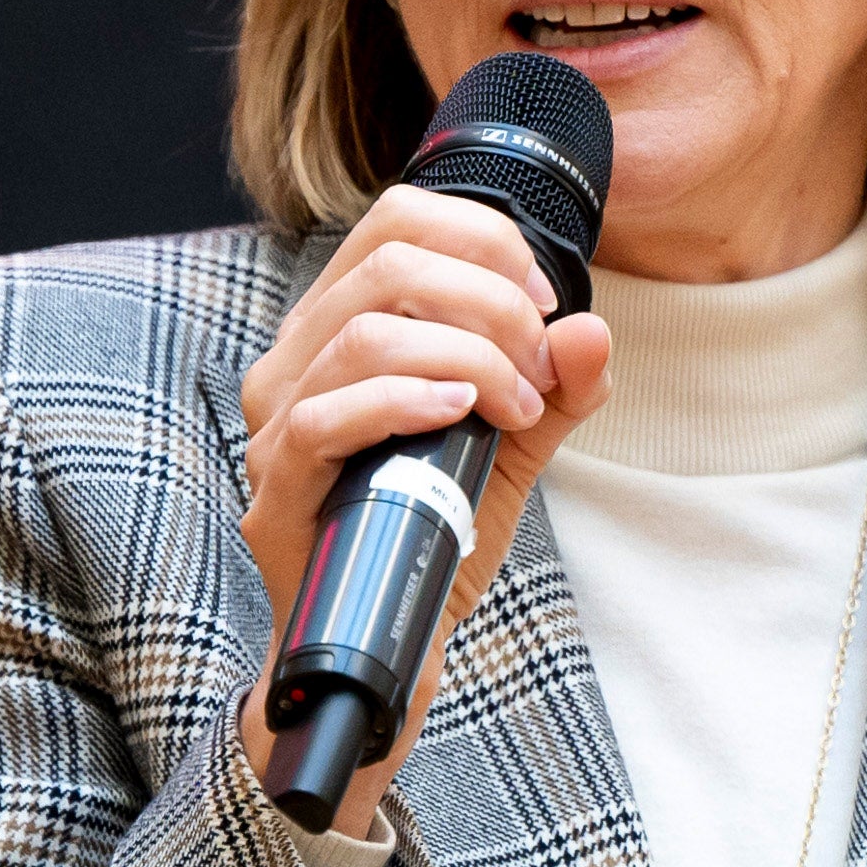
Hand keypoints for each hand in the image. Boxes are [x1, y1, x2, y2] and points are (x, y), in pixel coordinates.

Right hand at [232, 185, 617, 836]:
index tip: (544, 298)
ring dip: (466, 355)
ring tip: (514, 405)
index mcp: (343, 327)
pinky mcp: (277, 488)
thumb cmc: (434, 534)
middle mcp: (296, 360)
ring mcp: (275, 423)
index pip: (395, 222)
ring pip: (365, 333)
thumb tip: (590, 330)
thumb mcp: (515, 448)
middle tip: (538, 364)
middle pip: (387, 263)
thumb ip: (558, 390)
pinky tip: (461, 416)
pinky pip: (325, 417)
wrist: (391, 645)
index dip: (481, 238)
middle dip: (488, 301)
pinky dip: (405, 400)